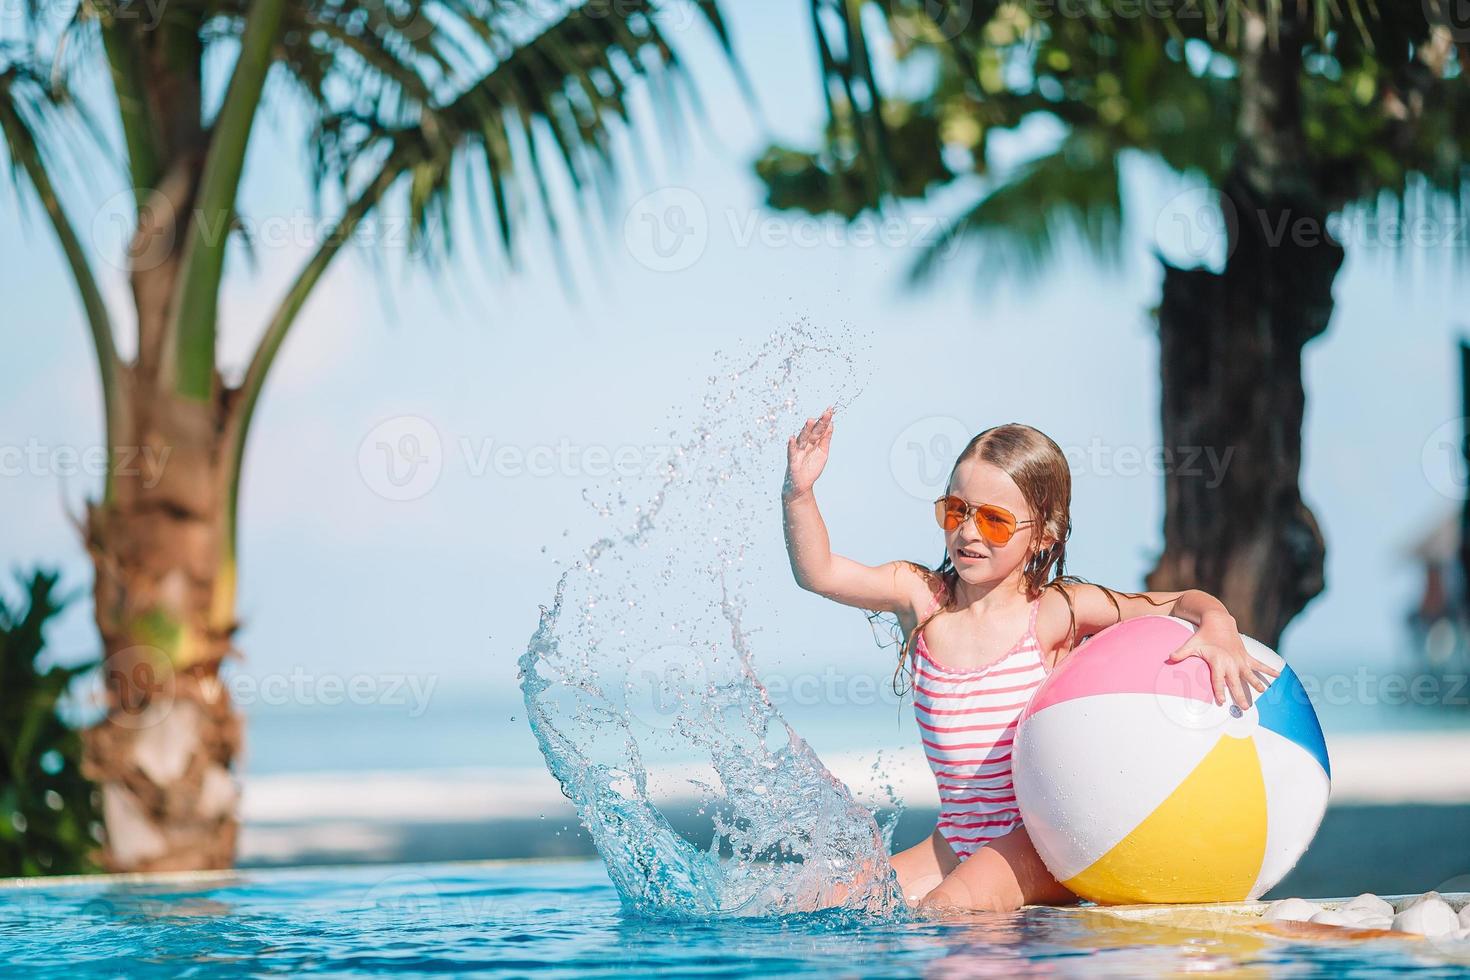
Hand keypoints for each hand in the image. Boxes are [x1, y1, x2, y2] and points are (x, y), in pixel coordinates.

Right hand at [785, 406, 833, 498]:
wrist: (802, 484)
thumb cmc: (811, 467)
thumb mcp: (823, 452)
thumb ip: (826, 439)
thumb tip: (831, 424)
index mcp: (814, 441)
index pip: (820, 429)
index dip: (825, 420)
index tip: (831, 409)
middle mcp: (806, 443)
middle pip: (813, 431)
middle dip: (819, 422)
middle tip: (826, 413)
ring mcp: (799, 450)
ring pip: (803, 438)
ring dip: (806, 430)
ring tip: (810, 420)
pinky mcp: (793, 459)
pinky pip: (791, 452)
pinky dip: (791, 445)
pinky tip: (791, 438)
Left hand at [1165, 617, 1279, 707]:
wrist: (1218, 621)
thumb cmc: (1203, 635)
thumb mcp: (1191, 644)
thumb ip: (1181, 653)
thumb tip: (1169, 658)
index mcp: (1218, 662)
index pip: (1218, 681)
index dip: (1219, 691)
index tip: (1221, 702)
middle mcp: (1231, 662)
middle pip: (1236, 682)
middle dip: (1240, 695)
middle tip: (1244, 708)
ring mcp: (1240, 659)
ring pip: (1250, 675)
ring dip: (1256, 684)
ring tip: (1262, 693)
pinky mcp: (1247, 655)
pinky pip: (1259, 664)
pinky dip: (1269, 669)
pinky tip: (1278, 675)